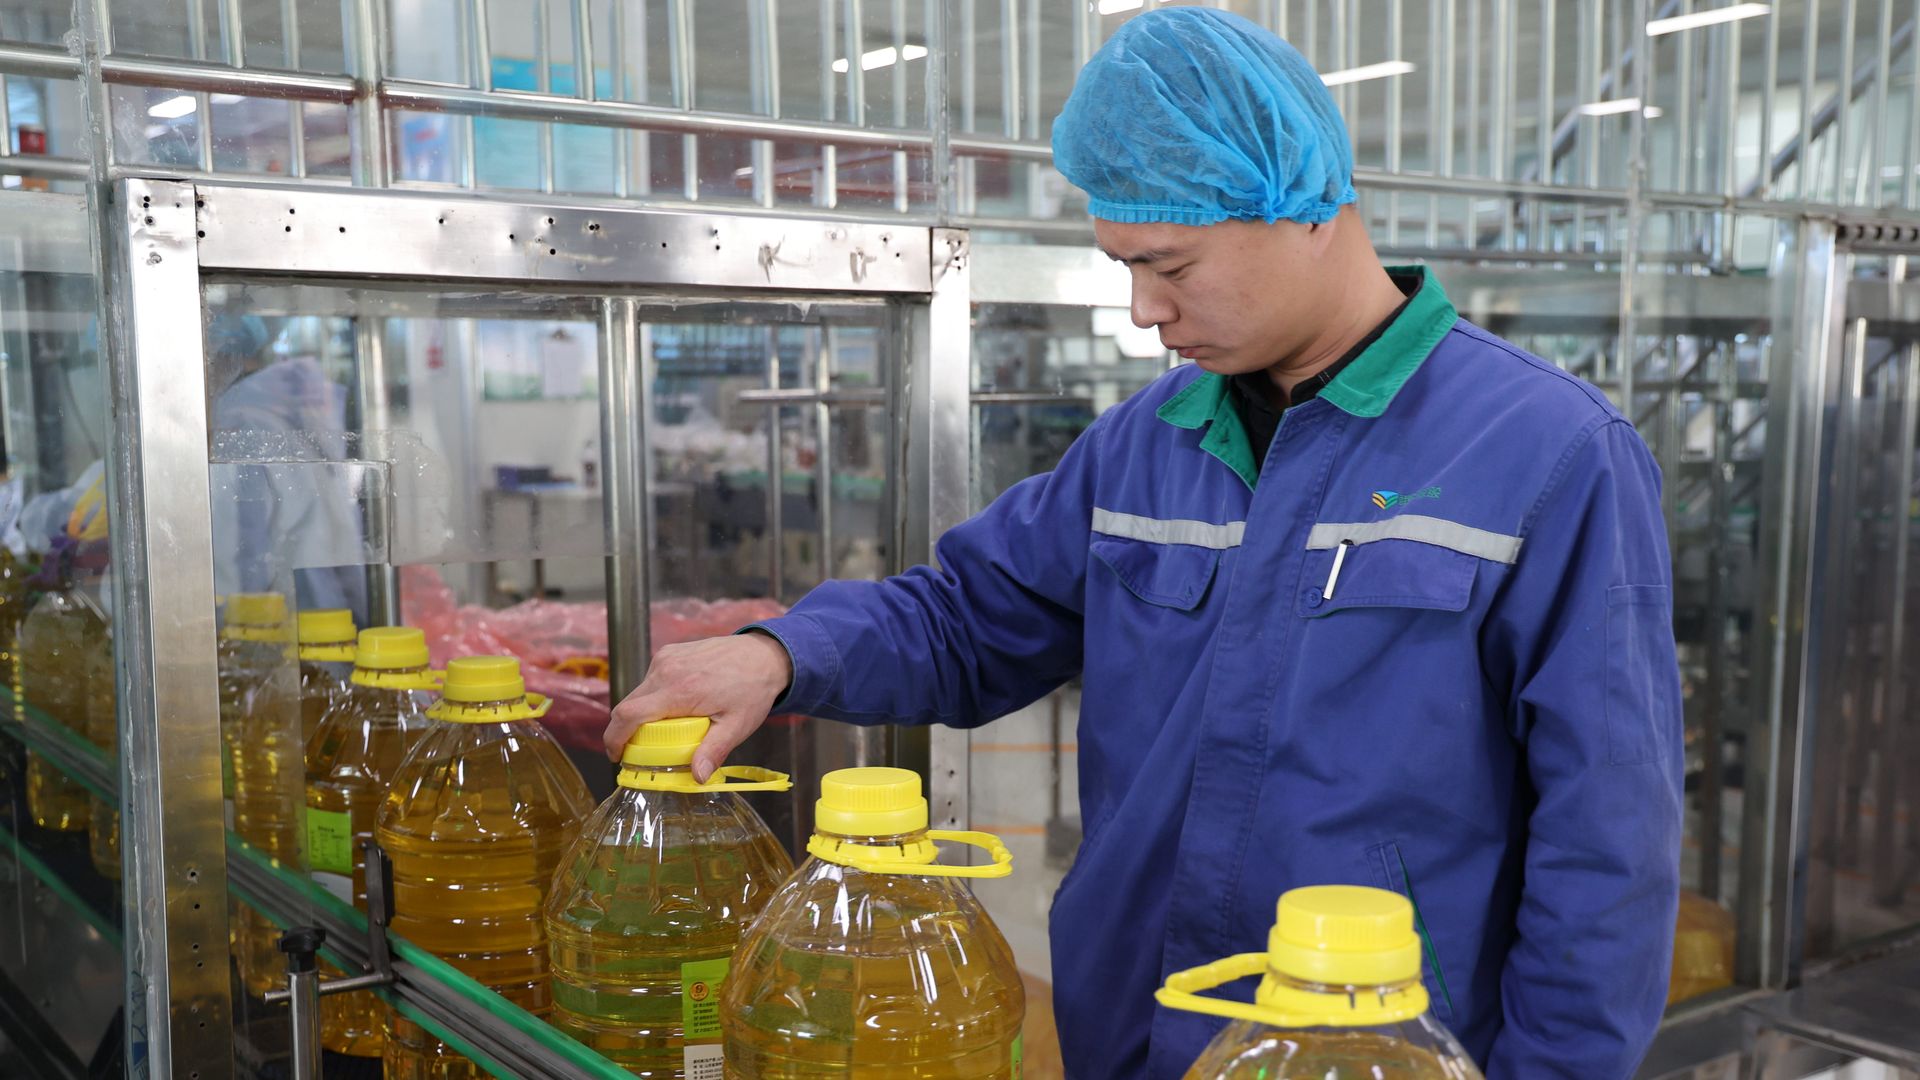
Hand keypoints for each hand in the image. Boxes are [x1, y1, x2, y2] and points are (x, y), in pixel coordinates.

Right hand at [603, 631, 794, 781]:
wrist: (764, 655)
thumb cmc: (753, 689)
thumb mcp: (737, 726)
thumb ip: (714, 751)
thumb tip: (696, 777)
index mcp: (680, 690)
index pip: (629, 714)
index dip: (615, 738)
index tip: (617, 756)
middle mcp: (666, 670)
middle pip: (627, 705)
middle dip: (628, 731)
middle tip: (643, 751)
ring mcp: (666, 658)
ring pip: (638, 693)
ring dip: (643, 714)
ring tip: (666, 729)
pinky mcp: (669, 653)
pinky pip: (650, 680)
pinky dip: (654, 697)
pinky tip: (675, 707)